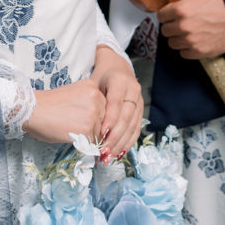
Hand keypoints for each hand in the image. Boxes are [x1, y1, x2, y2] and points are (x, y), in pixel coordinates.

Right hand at [24, 79, 104, 146]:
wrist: (33, 110)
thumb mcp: (74, 94)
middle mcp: (96, 97)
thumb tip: (99, 119)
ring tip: (74, 132)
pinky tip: (73, 138)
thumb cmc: (48, 104)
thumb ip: (88, 102)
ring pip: (99, 131)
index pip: (105, 106)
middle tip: (79, 128)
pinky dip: (84, 143)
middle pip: (105, 118)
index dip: (96, 116)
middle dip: (95, 126)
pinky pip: (92, 141)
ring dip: (90, 136)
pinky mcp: (87, 128)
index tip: (85, 120)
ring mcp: (93, 113)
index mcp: (92, 86)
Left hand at [90, 46, 142, 161]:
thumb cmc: (100, 77)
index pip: (115, 103)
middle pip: (126, 117)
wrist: (117, 67)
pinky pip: (136, 128)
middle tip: (104, 152)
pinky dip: (128, 142)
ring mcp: (139, 100)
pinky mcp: (141, 109)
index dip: (109, 120)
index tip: (100, 134)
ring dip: (121, 143)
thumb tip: (84, 127)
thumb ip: (91, 102)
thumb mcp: (92, 83)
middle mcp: (133, 90)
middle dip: (115, 137)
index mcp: (119, 81)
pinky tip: (120, 152)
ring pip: (133, 125)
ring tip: (110, 157)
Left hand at [158, 0, 224, 60]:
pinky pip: (184, 53)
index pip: (161, 15)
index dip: (166, 15)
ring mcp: (190, 41)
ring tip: (188, 34)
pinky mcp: (199, 52)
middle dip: (172, 27)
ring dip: (178, 39)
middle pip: (165, 31)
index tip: (170, 16)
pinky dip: (188, 49)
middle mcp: (182, 26)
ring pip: (172, 43)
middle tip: (180, 24)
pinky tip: (195, 42)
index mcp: (181, 9)